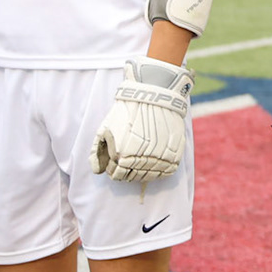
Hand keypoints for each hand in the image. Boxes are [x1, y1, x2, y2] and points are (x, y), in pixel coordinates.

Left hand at [91, 57, 192, 182]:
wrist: (155, 95)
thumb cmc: (126, 110)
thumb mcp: (105, 128)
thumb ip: (97, 152)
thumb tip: (98, 171)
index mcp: (122, 155)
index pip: (117, 175)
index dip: (114, 170)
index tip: (117, 161)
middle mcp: (141, 160)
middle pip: (133, 177)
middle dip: (128, 170)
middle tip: (129, 159)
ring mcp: (159, 157)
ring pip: (150, 176)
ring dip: (144, 171)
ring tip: (141, 160)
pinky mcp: (175, 153)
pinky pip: (167, 171)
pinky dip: (160, 170)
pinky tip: (155, 162)